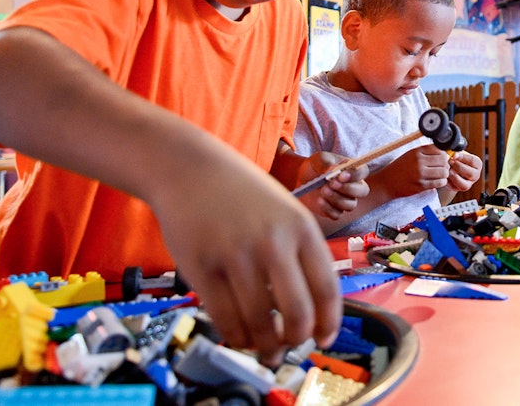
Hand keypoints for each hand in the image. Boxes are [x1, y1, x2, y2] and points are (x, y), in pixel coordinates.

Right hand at [150, 167, 339, 365]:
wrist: (189, 169)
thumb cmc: (242, 194)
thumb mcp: (285, 211)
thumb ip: (300, 253)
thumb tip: (311, 310)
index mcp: (302, 228)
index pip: (327, 289)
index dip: (329, 323)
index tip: (324, 339)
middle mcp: (273, 242)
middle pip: (298, 314)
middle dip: (297, 341)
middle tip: (290, 348)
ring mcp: (236, 255)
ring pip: (259, 323)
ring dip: (264, 347)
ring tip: (264, 350)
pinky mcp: (202, 268)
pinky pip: (225, 319)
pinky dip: (236, 338)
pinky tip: (239, 338)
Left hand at [296, 152, 368, 220]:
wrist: (301, 179)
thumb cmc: (314, 166)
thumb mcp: (318, 159)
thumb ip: (327, 163)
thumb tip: (335, 169)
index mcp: (352, 170)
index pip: (362, 172)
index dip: (355, 175)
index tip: (341, 176)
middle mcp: (353, 186)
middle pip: (362, 191)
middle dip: (348, 188)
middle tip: (332, 184)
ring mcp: (345, 200)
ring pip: (350, 205)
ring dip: (337, 198)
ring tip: (323, 191)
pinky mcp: (335, 211)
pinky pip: (337, 215)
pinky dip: (328, 209)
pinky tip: (319, 200)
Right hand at [376, 144, 449, 197]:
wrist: (387, 183)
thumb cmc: (399, 168)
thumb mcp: (410, 155)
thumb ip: (425, 152)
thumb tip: (443, 151)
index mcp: (416, 151)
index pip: (438, 148)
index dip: (443, 153)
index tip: (442, 157)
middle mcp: (418, 161)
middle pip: (443, 160)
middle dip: (445, 164)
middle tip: (442, 167)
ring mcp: (420, 174)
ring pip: (444, 172)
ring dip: (444, 174)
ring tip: (440, 175)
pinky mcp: (421, 185)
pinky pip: (439, 182)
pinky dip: (441, 182)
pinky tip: (436, 181)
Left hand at [445, 150, 482, 193]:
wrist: (450, 166)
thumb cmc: (455, 158)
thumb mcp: (458, 153)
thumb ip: (457, 152)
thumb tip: (452, 153)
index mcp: (477, 164)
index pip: (473, 161)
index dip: (463, 158)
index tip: (454, 155)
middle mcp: (475, 175)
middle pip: (471, 174)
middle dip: (459, 167)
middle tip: (450, 162)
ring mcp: (468, 183)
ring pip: (465, 185)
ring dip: (455, 177)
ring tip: (448, 170)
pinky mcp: (459, 189)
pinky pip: (455, 188)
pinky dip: (449, 182)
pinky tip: (445, 176)